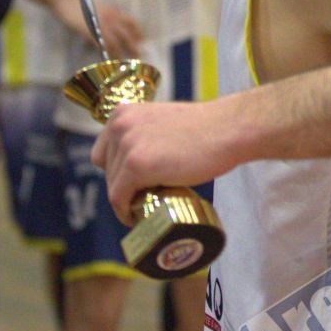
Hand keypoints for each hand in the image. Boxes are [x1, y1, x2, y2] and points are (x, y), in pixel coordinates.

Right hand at [53, 0, 142, 56]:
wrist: (66, 1)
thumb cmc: (81, 6)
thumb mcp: (99, 10)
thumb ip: (107, 19)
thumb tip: (111, 32)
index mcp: (113, 12)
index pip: (131, 22)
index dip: (137, 33)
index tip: (141, 42)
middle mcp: (110, 17)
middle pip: (126, 34)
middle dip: (132, 46)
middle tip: (136, 56)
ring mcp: (100, 24)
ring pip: (114, 41)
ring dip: (120, 53)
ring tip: (123, 62)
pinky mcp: (89, 31)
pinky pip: (101, 44)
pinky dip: (105, 53)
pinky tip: (107, 59)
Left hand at [90, 99, 236, 222]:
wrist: (227, 129)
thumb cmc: (204, 128)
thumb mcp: (161, 123)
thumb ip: (143, 135)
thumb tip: (136, 163)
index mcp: (122, 113)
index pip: (103, 153)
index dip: (116, 172)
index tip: (131, 185)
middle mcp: (119, 125)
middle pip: (107, 171)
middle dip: (123, 187)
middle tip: (145, 198)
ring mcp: (127, 145)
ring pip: (113, 187)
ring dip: (127, 200)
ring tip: (147, 207)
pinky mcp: (137, 166)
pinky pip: (119, 198)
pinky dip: (125, 212)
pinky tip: (136, 217)